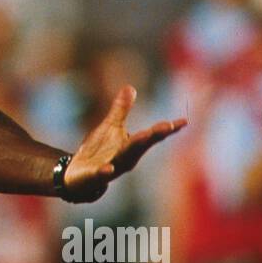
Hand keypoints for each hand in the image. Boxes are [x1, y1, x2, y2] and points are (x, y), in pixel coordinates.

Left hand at [61, 86, 185, 202]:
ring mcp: (111, 167)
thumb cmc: (98, 151)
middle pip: (142, 145)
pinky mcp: (95, 176)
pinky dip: (105, 171)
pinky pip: (101, 174)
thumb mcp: (109, 127)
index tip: (184, 121)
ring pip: (124, 158)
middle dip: (154, 135)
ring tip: (145, 135)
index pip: (152, 135)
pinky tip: (108, 169)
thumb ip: (120, 110)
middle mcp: (126, 158)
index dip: (167, 128)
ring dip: (134, 147)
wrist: (77, 176)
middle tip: (169, 125)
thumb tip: (130, 87)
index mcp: (132, 146)